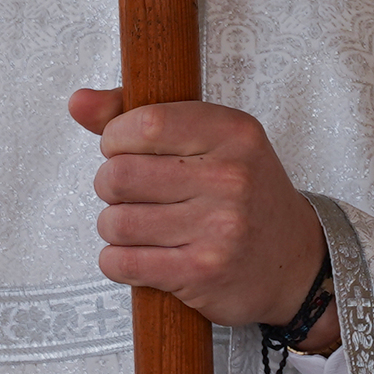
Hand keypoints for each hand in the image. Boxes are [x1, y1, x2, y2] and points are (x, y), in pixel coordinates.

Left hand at [66, 87, 336, 350]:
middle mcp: (230, 177)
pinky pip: (123, 262)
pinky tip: (135, 255)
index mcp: (233, 132)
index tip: (122, 150)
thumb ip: (139, 114)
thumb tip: (77, 101)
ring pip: (116, 221)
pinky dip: (116, 261)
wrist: (296, 262)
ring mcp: (220, 228)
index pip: (144, 123)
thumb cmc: (241, 193)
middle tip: (128, 193)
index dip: (115, 139)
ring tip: (136, 226)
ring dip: (113, 227)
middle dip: (109, 186)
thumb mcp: (210, 140)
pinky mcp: (203, 272)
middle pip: (119, 174)